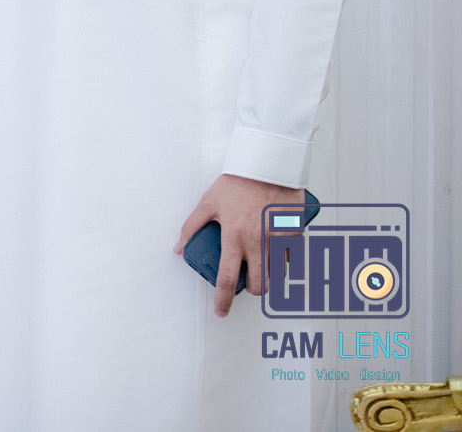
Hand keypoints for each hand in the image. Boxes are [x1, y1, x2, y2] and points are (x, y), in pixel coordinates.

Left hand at [175, 173, 304, 316]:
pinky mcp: (296, 233)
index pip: (228, 279)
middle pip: (261, 286)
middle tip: (247, 285)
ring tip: (262, 269)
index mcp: (234, 237)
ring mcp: (280, 239)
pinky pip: (292, 257)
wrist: (267, 164)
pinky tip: (277, 254)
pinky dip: (285, 261)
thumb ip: (191, 227)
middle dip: (253, 291)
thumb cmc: (236, 182)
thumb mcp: (207, 203)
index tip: (221, 311)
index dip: (223, 300)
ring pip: (279, 275)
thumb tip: (179, 249)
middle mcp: (259, 242)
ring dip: (270, 277)